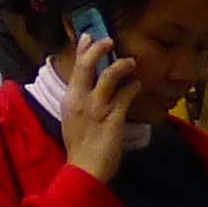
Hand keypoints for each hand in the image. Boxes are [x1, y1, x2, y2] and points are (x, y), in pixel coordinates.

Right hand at [58, 47, 154, 182]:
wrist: (85, 170)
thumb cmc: (79, 146)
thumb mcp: (72, 118)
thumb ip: (79, 101)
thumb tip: (88, 86)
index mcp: (70, 99)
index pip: (75, 68)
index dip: (82, 50)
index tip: (89, 37)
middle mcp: (81, 99)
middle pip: (87, 65)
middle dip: (99, 49)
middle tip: (110, 41)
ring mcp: (97, 108)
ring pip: (109, 75)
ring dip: (122, 65)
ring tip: (131, 62)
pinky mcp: (114, 118)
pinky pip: (125, 95)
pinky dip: (132, 87)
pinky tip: (137, 85)